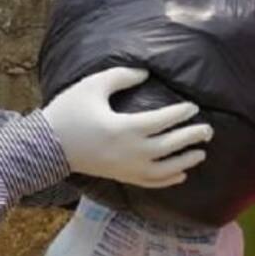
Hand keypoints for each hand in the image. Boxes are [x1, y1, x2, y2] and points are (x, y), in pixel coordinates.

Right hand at [43, 67, 211, 188]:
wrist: (46, 146)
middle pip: (171, 146)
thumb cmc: (69, 112)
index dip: (181, 113)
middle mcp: (131, 152)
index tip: (193, 106)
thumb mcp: (93, 86)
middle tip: (208, 129)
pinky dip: (169, 179)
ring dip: (186, 161)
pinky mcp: (121, 177)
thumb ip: (121, 76)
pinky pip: (151, 182)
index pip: (164, 120)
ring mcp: (127, 168)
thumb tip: (146, 73)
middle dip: (192, 137)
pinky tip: (181, 173)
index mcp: (126, 128)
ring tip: (201, 152)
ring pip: (165, 169)